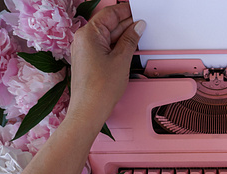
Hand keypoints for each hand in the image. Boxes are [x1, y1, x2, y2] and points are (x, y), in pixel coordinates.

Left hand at [68, 3, 145, 125]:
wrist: (89, 110)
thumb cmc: (100, 89)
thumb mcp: (121, 60)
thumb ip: (130, 40)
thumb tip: (137, 26)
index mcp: (88, 34)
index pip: (109, 14)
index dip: (126, 11)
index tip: (138, 11)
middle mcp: (83, 40)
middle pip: (108, 24)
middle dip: (126, 24)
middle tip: (143, 25)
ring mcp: (84, 51)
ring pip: (107, 36)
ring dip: (122, 36)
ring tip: (138, 38)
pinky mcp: (88, 61)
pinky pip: (103, 47)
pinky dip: (116, 46)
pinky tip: (127, 49)